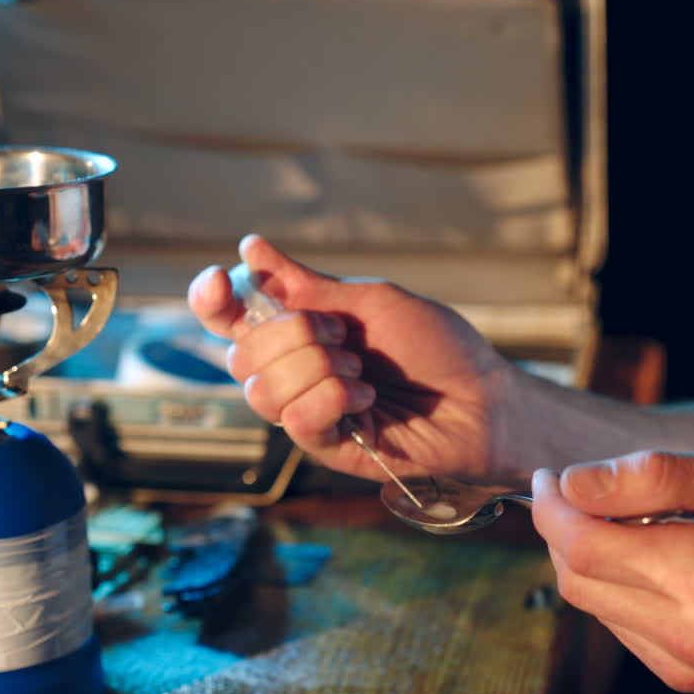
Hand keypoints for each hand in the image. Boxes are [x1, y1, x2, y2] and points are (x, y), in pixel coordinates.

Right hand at [187, 234, 520, 483]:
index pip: (229, 317)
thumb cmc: (437, 347)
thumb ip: (308, 284)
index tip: (221, 281)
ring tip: (361, 370)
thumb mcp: (371, 301)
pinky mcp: (324, 445)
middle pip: (241, 353)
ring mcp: (305, 409)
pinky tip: (366, 397)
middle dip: (292, 333)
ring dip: (317, 369)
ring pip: (260, 390)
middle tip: (343, 335)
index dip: (212, 299)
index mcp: (298, 329)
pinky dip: (332, 398)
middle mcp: (293, 370)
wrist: (481, 400)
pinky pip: (295, 420)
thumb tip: (251, 248)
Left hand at [532, 448, 693, 693]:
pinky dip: (613, 587)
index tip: (549, 476)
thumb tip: (575, 482)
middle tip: (569, 490)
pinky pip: (620, 627)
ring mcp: (687, 665)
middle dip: (559, 529)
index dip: (551, 506)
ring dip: (584, 558)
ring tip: (614, 520)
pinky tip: (643, 560)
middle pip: (576, 576)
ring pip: (592, 603)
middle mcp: (691, 633)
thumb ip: (655, 476)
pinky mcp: (688, 680)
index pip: (583, 543)